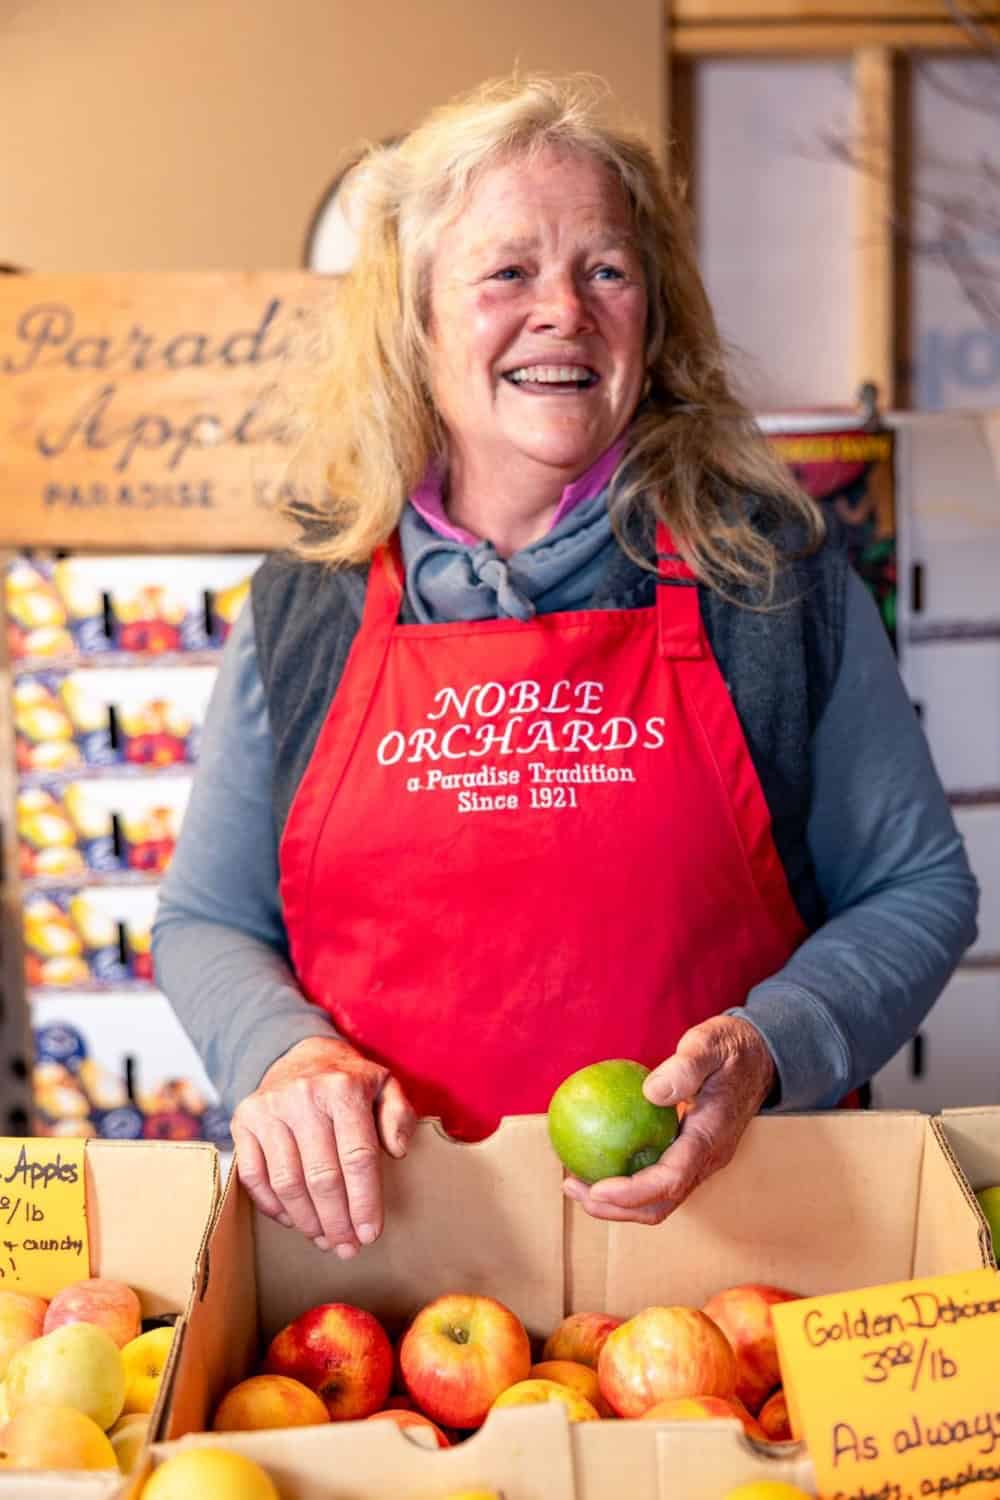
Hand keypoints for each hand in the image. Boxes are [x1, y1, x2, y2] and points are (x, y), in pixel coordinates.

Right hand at [230, 1035, 416, 1256]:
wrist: (301, 1053)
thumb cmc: (349, 1080)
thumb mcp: (385, 1086)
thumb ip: (399, 1116)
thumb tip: (398, 1151)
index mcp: (344, 1088)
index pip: (358, 1157)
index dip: (365, 1202)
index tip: (370, 1233)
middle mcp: (303, 1096)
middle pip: (322, 1177)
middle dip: (337, 1221)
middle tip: (347, 1247)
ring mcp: (268, 1109)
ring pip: (287, 1182)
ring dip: (307, 1221)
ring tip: (324, 1240)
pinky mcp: (243, 1120)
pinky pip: (254, 1176)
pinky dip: (273, 1206)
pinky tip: (294, 1221)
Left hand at [562, 1015, 775, 1225]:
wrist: (762, 1059)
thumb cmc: (731, 1048)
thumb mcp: (711, 1044)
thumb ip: (686, 1066)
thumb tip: (651, 1092)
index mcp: (711, 1137)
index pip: (671, 1180)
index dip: (632, 1192)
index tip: (597, 1188)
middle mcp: (707, 1159)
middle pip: (661, 1205)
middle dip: (615, 1209)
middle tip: (572, 1187)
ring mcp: (700, 1161)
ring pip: (658, 1200)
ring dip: (617, 1202)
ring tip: (574, 1181)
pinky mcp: (691, 1155)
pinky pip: (657, 1179)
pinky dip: (625, 1181)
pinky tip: (595, 1159)